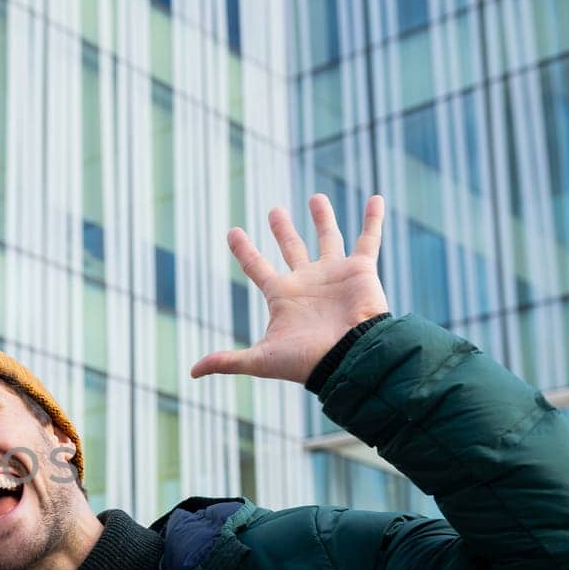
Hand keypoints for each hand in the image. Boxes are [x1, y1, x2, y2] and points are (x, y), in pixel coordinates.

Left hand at [191, 194, 389, 384]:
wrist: (349, 358)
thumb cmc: (306, 360)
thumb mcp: (261, 360)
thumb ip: (228, 361)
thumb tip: (193, 372)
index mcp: (282, 296)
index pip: (256, 266)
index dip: (243, 249)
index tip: (232, 232)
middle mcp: (307, 281)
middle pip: (291, 248)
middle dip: (282, 230)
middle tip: (275, 211)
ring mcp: (334, 274)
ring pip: (327, 238)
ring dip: (322, 218)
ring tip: (316, 197)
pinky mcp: (361, 270)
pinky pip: (369, 239)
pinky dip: (373, 220)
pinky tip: (375, 199)